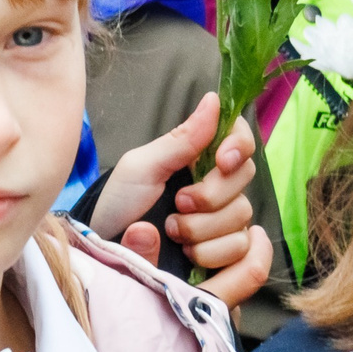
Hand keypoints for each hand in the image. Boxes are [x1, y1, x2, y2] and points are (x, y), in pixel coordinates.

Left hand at [88, 96, 274, 305]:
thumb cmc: (119, 203)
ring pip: (241, 216)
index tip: (222, 161)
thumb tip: (214, 99)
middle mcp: (216, 186)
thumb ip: (181, 139)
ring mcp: (221, 220)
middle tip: (178, 203)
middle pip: (244, 179)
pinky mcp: (222, 253)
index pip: (240, 140)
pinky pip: (239, 248)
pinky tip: (188, 252)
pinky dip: (211, 252)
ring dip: (204, 227)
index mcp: (198, 158)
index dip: (239, 147)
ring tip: (173, 231)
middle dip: (210, 195)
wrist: (108, 251)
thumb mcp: (142, 167)